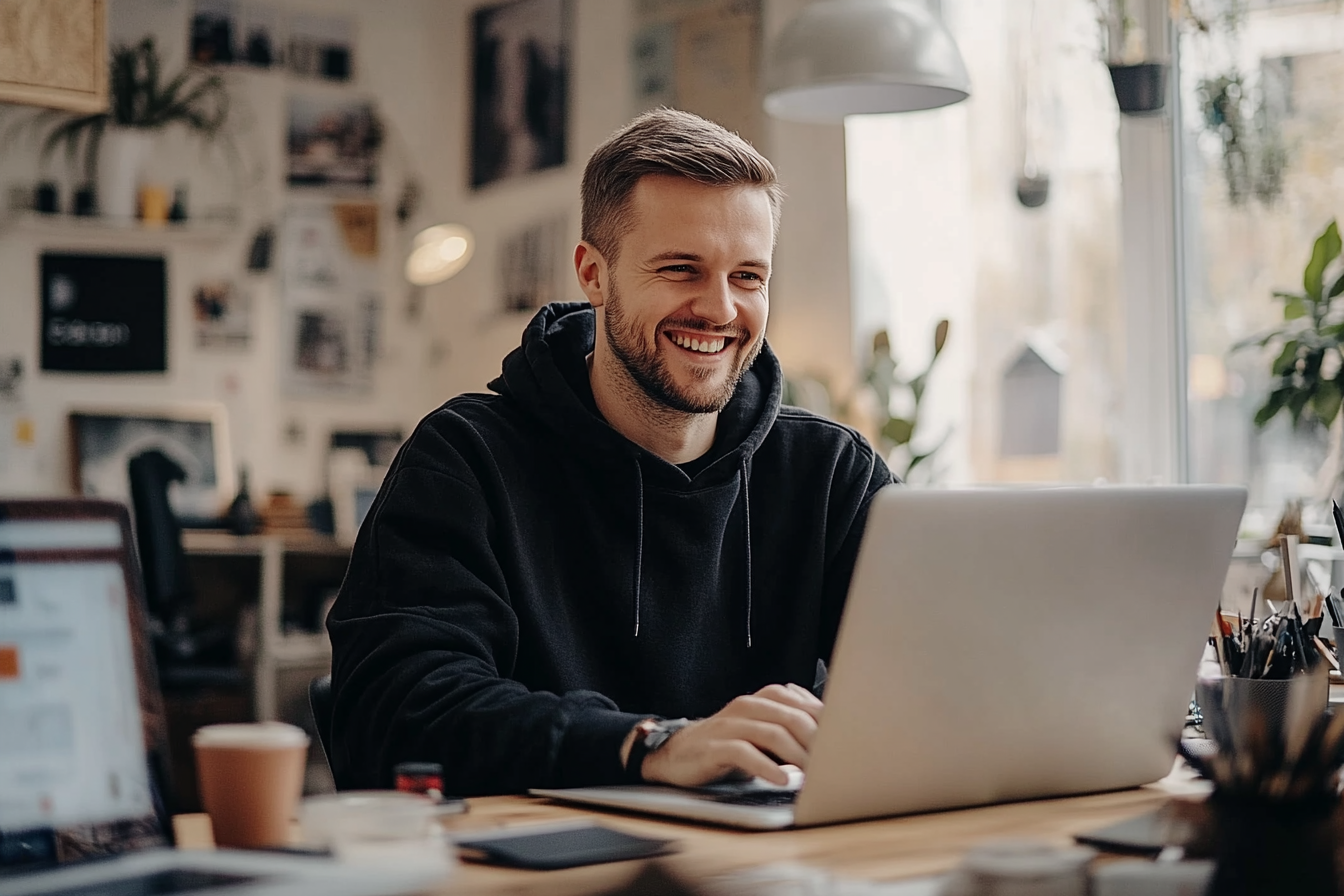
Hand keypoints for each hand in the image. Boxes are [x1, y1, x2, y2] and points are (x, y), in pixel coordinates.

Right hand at [637, 683, 822, 787]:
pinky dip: (766, 767)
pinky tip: (782, 780)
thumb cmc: (729, 745)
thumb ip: (789, 727)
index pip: (801, 703)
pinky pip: (744, 753)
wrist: (678, 754)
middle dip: (816, 740)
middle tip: (833, 762)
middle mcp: (746, 706)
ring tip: (813, 774)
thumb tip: (832, 737)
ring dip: (796, 755)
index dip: (824, 722)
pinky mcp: (714, 747)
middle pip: (790, 717)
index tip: (844, 742)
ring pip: (771, 733)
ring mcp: (729, 725)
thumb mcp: (761, 732)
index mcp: (762, 699)